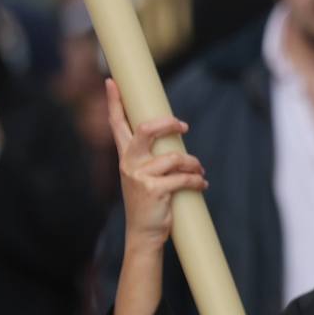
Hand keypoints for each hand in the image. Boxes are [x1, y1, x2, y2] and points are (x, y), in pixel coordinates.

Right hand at [106, 78, 206, 251]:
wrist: (143, 233)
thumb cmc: (148, 203)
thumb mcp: (143, 176)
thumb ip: (152, 156)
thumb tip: (174, 134)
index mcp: (125, 157)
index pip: (117, 124)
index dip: (114, 102)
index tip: (112, 81)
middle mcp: (129, 163)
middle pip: (146, 130)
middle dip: (168, 124)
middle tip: (183, 126)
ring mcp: (140, 176)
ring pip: (174, 157)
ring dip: (193, 164)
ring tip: (199, 171)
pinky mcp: (155, 190)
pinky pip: (184, 178)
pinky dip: (197, 181)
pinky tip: (201, 185)